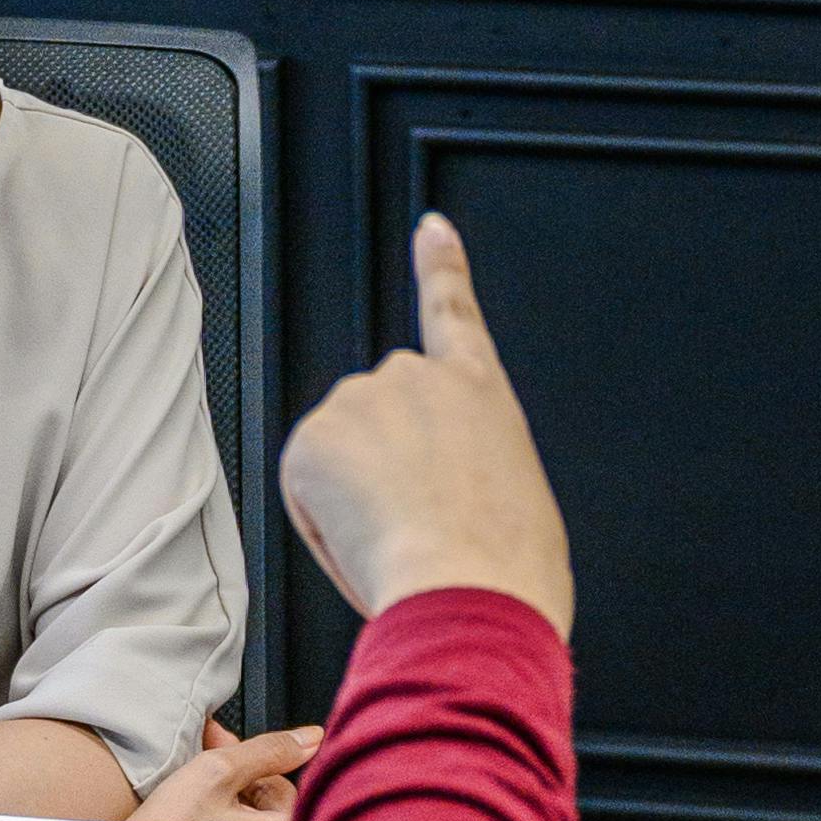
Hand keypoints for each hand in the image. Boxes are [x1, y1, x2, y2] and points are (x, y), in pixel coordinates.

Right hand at [131, 716, 321, 820]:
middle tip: (199, 771)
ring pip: (248, 819)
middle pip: (267, 802)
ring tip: (188, 799)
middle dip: (234, 779)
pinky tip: (189, 819)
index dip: (247, 761)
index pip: (283, 783)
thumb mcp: (216, 773)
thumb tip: (308, 738)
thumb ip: (268, 750)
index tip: (220, 745)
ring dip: (221, 798)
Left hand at [278, 217, 574, 632]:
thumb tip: (432, 496)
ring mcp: (361, 401)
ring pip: (337, 460)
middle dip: (379, 469)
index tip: (431, 231)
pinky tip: (366, 539)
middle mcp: (419, 379)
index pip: (455, 311)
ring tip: (401, 539)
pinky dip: (325, 524)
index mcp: (480, 392)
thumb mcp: (514, 500)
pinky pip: (306, 491)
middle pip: (375, 418)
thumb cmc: (506, 567)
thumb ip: (468, 469)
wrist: (472, 589)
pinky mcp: (312, 437)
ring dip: (354, 500)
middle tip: (416, 526)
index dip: (441, 267)